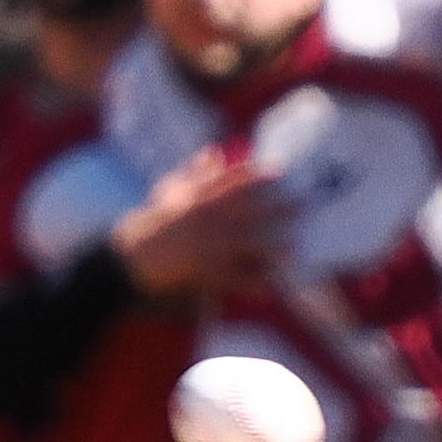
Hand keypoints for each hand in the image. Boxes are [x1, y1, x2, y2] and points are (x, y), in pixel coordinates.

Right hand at [111, 146, 286, 297]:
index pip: (232, 184)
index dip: (257, 176)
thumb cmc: (158, 219)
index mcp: (201, 199)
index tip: (280, 171)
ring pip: (245, 248)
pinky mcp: (206, 272)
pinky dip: (251, 285)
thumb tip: (213, 152)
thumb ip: (196, 173)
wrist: (138, 254)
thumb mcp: (172, 190)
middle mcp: (209, 221)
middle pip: (249, 213)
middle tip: (303, 205)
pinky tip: (270, 289)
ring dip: (270, 250)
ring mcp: (208, 248)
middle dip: (278, 209)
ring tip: (293, 251)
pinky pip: (233, 280)